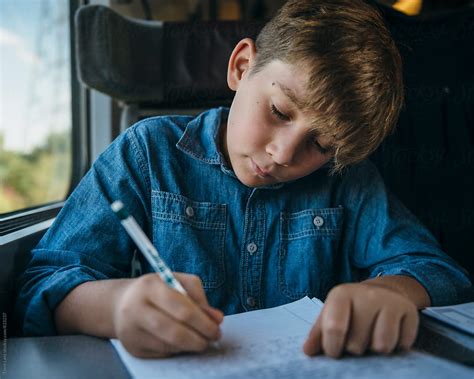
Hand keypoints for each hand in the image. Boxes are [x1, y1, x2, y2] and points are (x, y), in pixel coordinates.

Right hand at [113, 272, 222, 357]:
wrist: (121, 303)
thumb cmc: (157, 290)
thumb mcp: (177, 282)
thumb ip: (198, 296)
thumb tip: (216, 318)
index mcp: (150, 287)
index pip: (182, 308)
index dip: (203, 321)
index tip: (217, 327)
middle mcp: (136, 308)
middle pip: (174, 331)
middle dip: (199, 338)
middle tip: (212, 338)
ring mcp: (131, 330)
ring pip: (169, 345)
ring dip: (190, 346)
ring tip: (200, 340)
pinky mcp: (132, 347)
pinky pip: (161, 353)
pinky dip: (177, 349)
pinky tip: (181, 342)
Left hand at [303, 282, 418, 357]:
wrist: (382, 292)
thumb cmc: (351, 309)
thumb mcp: (331, 314)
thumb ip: (318, 333)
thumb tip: (308, 351)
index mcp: (341, 294)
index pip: (334, 328)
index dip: (332, 348)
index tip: (334, 352)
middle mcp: (366, 295)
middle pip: (357, 343)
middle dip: (355, 350)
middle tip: (357, 339)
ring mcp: (390, 301)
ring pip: (381, 346)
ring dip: (375, 350)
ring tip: (371, 338)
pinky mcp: (409, 311)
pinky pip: (402, 345)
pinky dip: (395, 348)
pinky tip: (389, 334)